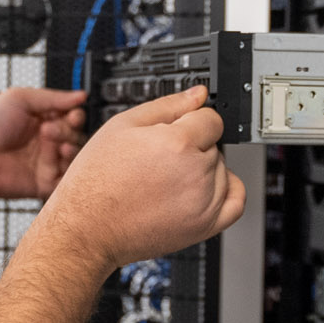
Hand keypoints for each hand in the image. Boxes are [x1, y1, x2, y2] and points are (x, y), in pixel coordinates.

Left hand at [0, 87, 87, 201]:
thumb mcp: (20, 99)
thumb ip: (53, 98)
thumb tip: (81, 96)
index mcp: (43, 120)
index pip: (72, 118)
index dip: (76, 117)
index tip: (73, 116)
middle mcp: (46, 142)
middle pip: (76, 138)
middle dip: (70, 133)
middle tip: (50, 131)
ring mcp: (46, 163)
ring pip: (75, 159)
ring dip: (74, 151)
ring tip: (61, 148)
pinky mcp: (44, 183)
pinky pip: (66, 181)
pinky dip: (71, 172)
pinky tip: (61, 160)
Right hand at [32, 86, 246, 275]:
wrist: (87, 228)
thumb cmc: (96, 182)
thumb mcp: (122, 126)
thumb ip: (167, 106)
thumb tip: (197, 94)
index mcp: (177, 143)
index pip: (210, 118)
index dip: (191, 120)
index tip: (175, 130)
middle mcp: (196, 172)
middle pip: (214, 144)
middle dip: (192, 145)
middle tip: (159, 158)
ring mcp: (204, 202)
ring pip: (223, 169)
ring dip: (203, 169)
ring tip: (168, 178)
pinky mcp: (205, 226)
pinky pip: (236, 201)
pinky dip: (225, 191)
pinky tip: (200, 190)